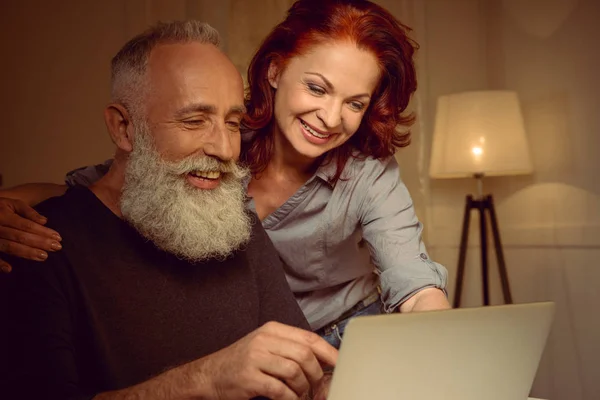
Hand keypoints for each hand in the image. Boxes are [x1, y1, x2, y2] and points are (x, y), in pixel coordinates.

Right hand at [0, 197, 61, 272]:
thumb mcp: (11, 203)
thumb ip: (28, 211)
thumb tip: (44, 220)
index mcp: (4, 214)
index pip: (27, 225)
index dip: (43, 232)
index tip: (58, 237)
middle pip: (21, 236)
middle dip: (40, 243)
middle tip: (56, 248)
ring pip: (9, 247)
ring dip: (26, 253)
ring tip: (43, 257)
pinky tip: (9, 269)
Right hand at [196, 321, 337, 399]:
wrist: (210, 375)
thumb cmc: (243, 362)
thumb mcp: (266, 346)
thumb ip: (290, 348)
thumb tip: (324, 360)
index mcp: (272, 329)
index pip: (308, 338)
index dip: (328, 352)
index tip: (340, 364)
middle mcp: (264, 340)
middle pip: (305, 355)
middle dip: (316, 375)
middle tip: (316, 387)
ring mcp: (255, 358)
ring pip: (295, 372)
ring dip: (303, 388)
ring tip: (300, 394)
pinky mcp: (249, 378)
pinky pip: (280, 389)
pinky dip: (290, 398)